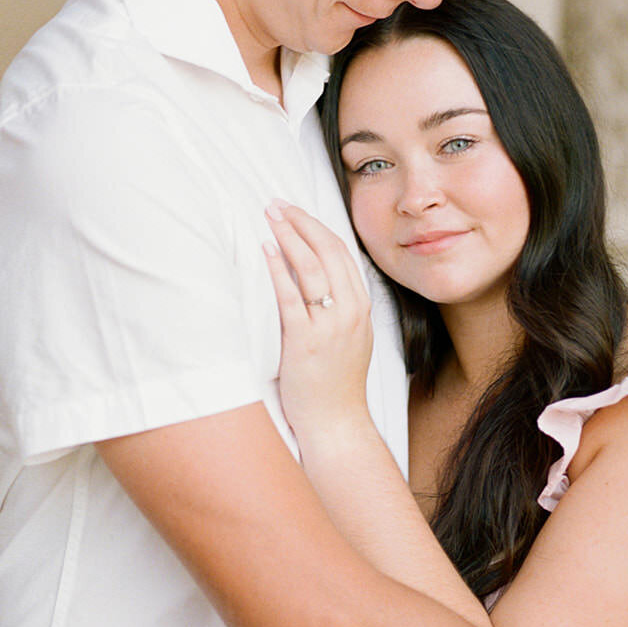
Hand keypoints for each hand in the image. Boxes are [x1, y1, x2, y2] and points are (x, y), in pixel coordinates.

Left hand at [263, 201, 373, 446]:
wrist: (336, 422)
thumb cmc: (335, 382)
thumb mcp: (349, 337)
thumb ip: (339, 307)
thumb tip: (315, 276)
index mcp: (361, 307)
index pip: (341, 253)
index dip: (317, 226)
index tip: (295, 211)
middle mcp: (350, 312)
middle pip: (327, 252)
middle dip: (301, 222)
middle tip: (277, 204)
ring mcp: (330, 326)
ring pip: (310, 268)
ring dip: (288, 236)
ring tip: (269, 217)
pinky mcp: (306, 342)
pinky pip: (291, 298)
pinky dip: (278, 270)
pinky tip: (266, 251)